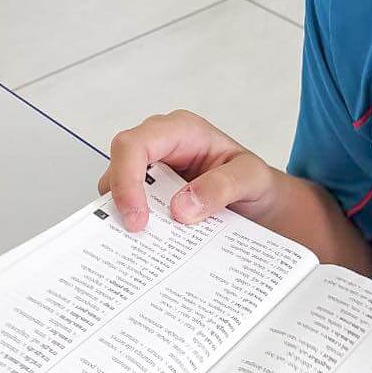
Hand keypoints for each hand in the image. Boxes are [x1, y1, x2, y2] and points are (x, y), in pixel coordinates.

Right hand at [97, 110, 284, 232]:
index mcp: (182, 130)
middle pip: (118, 166)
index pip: (136, 144)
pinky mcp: (147, 192)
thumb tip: (182, 206)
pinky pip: (126, 206)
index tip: (137, 217)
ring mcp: (151, 169)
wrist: (256, 199)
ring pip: (116, 189)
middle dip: (121, 202)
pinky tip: (148, 242)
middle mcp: (160, 145)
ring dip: (124, 215)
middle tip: (138, 235)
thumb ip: (223, 186)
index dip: (127, 179)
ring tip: (145, 242)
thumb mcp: (251, 178)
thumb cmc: (252, 180)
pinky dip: (132, 223)